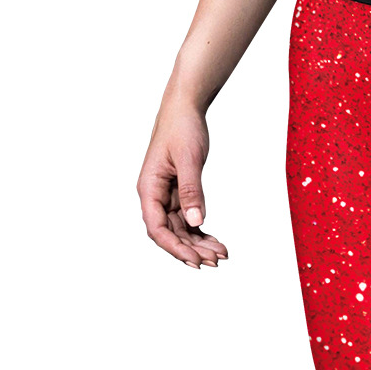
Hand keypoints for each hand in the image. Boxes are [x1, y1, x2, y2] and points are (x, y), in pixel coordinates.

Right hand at [136, 103, 227, 269]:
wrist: (185, 108)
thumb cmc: (181, 128)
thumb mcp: (188, 159)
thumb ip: (191, 191)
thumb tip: (195, 222)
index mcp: (149, 188)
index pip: (157, 228)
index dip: (175, 248)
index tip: (195, 260)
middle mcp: (155, 196)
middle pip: (170, 233)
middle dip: (192, 250)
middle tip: (216, 261)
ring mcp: (167, 196)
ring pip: (181, 230)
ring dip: (199, 244)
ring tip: (221, 254)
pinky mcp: (180, 194)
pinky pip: (189, 220)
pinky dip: (202, 233)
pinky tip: (216, 242)